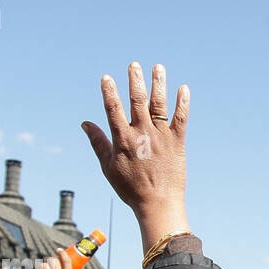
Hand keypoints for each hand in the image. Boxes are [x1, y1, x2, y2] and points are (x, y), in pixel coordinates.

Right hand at [81, 63, 189, 246]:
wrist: (158, 204)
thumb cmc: (130, 188)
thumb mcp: (108, 167)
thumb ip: (97, 142)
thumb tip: (85, 123)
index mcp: (123, 139)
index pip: (113, 109)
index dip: (109, 92)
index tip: (106, 77)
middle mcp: (142, 134)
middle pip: (137, 101)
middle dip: (135, 81)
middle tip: (134, 64)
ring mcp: (161, 137)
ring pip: (159, 105)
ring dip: (158, 84)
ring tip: (158, 67)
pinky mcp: (177, 143)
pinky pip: (181, 119)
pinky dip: (183, 104)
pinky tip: (183, 88)